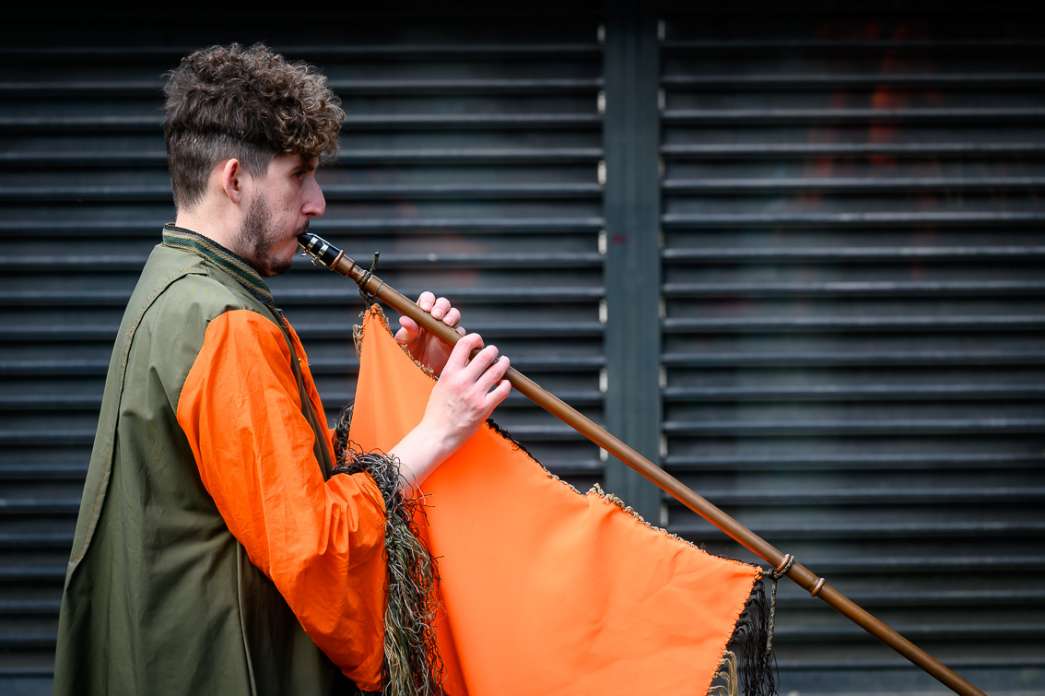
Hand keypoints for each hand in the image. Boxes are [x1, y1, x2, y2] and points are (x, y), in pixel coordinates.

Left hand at [394, 291, 465, 376]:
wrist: (422, 373)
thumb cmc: (410, 355)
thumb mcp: (405, 344)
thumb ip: (406, 331)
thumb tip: (404, 319)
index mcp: (422, 314)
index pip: (428, 299)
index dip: (428, 300)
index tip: (425, 308)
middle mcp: (436, 319)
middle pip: (444, 304)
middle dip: (441, 307)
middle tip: (436, 316)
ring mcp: (448, 328)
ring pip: (455, 315)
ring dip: (451, 317)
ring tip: (446, 324)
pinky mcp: (456, 340)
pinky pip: (462, 333)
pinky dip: (459, 333)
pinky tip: (453, 337)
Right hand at [419, 332, 511, 453]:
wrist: (437, 435)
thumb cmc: (438, 411)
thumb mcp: (441, 385)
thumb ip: (454, 371)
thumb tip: (470, 359)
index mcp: (449, 373)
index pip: (464, 344)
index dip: (475, 339)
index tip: (479, 342)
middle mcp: (462, 381)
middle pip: (486, 355)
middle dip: (493, 351)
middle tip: (494, 353)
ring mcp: (475, 394)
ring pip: (497, 371)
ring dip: (503, 364)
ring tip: (504, 362)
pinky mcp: (484, 408)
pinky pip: (503, 390)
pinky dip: (506, 384)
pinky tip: (504, 384)